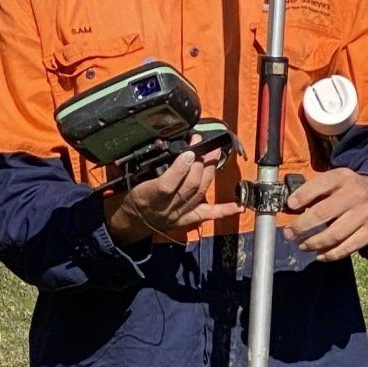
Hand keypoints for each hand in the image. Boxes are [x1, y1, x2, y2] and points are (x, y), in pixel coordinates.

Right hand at [105, 145, 239, 247]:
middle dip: (200, 163)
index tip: (190, 149)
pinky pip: (207, 214)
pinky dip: (224, 210)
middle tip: (205, 145)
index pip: (168, 183)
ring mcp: (179, 213)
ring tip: (215, 154)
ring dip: (210, 173)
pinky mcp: (186, 218)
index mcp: (148, 195)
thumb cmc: (130, 198)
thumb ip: (140, 164)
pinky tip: (239, 206)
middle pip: (189, 186)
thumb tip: (154, 144)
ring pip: (199, 193)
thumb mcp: (128, 179)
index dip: (181, 166)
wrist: (129, 222)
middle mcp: (166, 206)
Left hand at [286, 166, 367, 260]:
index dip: (303, 195)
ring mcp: (365, 214)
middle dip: (301, 226)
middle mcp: (356, 194)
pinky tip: (319, 255)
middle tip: (289, 234)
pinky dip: (331, 254)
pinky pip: (348, 247)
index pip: (321, 184)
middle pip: (323, 213)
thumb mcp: (336, 180)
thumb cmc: (350, 190)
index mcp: (343, 178)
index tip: (290, 205)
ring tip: (302, 245)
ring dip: (314, 243)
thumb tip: (291, 207)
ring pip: (334, 234)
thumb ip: (316, 190)